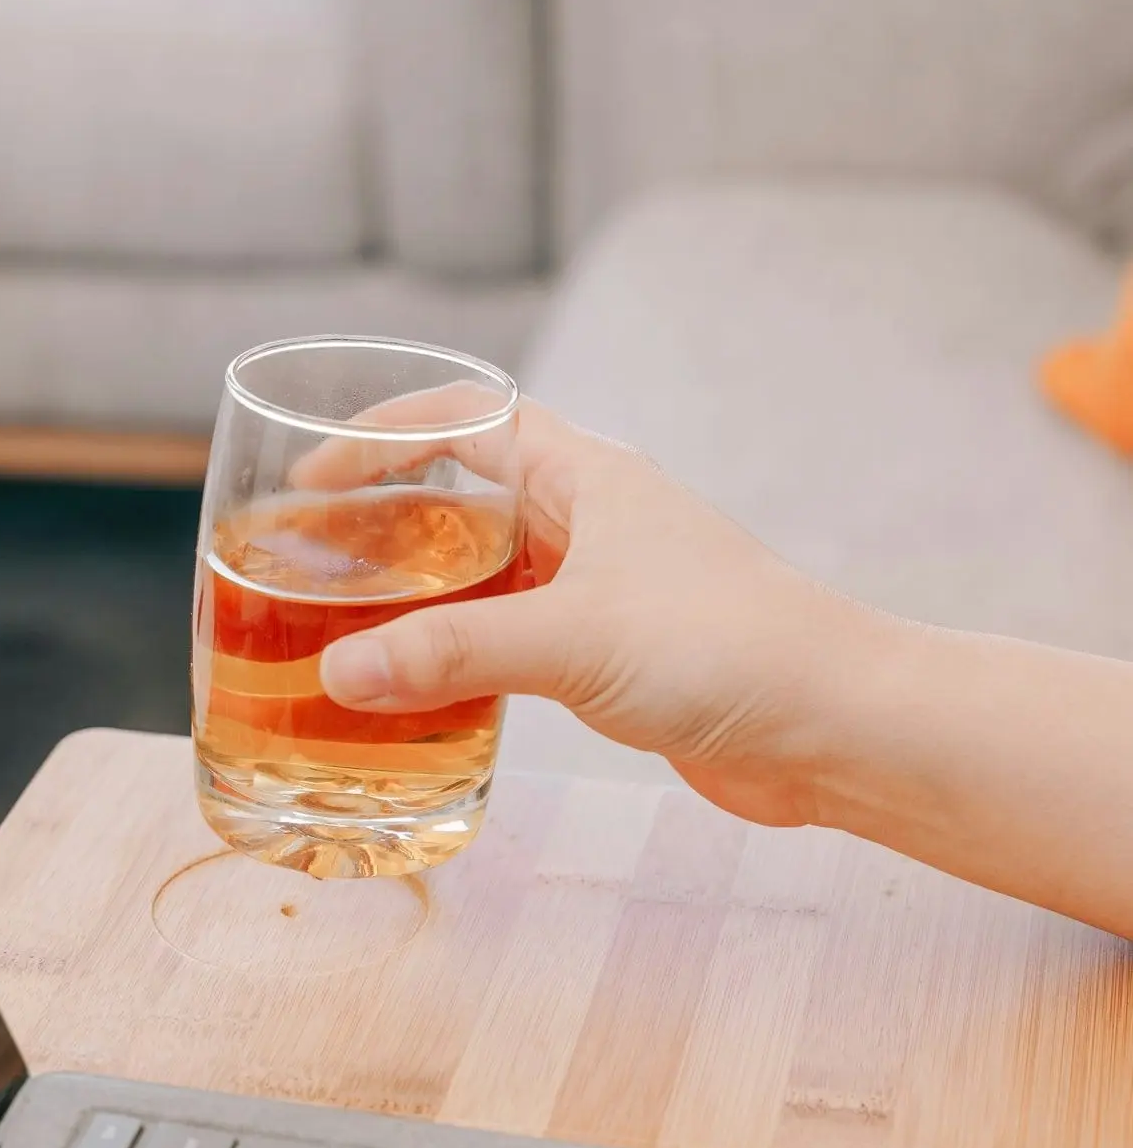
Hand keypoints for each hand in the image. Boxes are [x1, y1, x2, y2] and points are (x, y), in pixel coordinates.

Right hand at [307, 391, 874, 827]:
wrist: (835, 726)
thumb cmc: (726, 649)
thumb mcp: (572, 639)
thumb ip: (451, 652)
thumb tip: (337, 675)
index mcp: (585, 476)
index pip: (464, 421)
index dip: (382, 436)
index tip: (312, 479)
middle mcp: (591, 520)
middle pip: (465, 498)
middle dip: (387, 525)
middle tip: (315, 567)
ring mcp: (606, 587)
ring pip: (490, 572)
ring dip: (425, 594)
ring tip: (352, 630)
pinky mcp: (616, 653)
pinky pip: (517, 636)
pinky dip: (466, 653)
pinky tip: (428, 688)